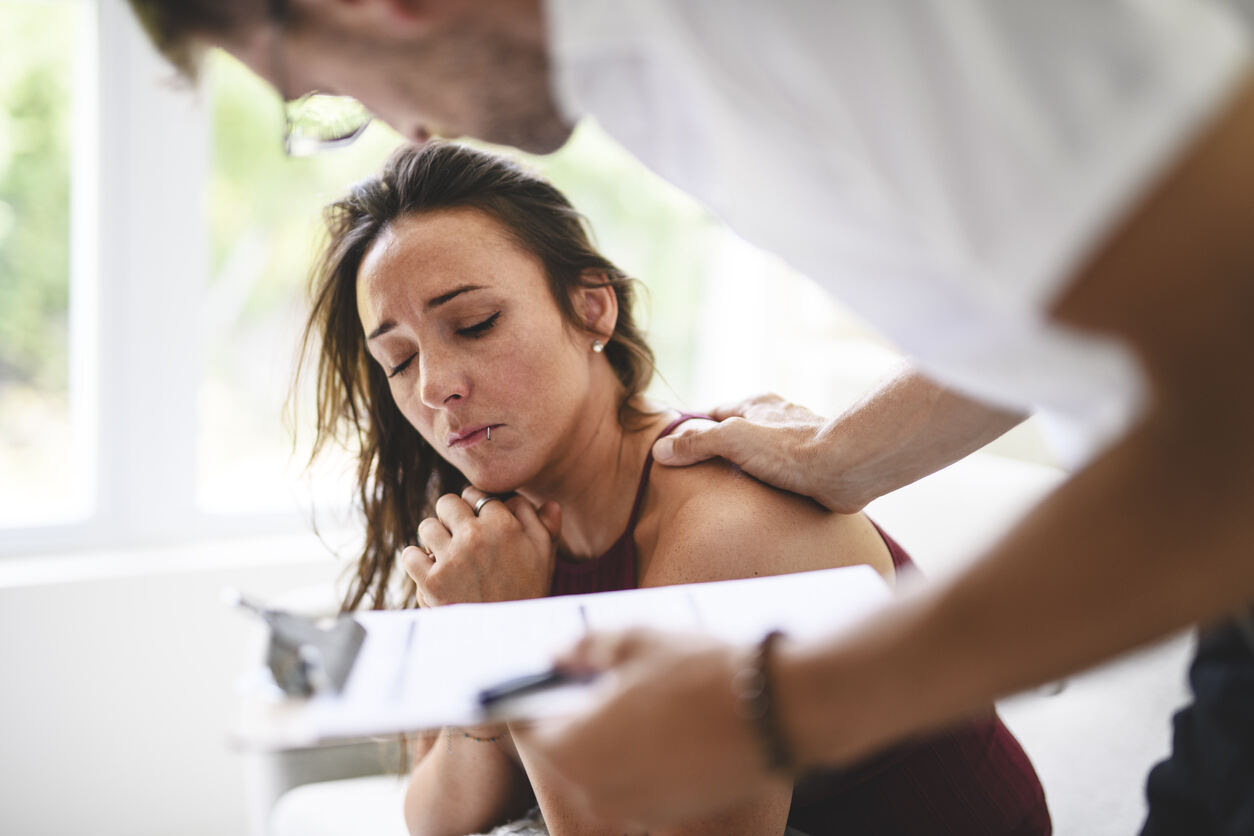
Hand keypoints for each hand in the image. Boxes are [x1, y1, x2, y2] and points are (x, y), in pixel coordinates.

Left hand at [402, 487, 561, 606]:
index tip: (479, 524)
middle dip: (452, 518)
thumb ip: (546, 526)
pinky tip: (431, 571)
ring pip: (427, 526)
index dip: (476, 508)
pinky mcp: (431, 581)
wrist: (508, 639)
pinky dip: (417, 561)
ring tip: (447, 557)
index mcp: (503, 524)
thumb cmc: (528, 593)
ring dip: (434, 539)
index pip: (476, 494)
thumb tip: (550, 503)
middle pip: (447, 503)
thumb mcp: (546, 557)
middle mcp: (475, 535)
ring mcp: (451, 558)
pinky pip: (410, 554)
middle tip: (461, 539)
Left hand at [513, 629, 787, 827]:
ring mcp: (634, 808)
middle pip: (563, 752)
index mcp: (574, 747)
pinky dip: (638, 758)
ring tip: (638, 698)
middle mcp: (595, 790)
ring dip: (607, 738)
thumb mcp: (636, 641)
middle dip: (571, 717)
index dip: (532, 696)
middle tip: (593, 680)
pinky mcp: (669, 813)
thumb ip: (585, 647)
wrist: (774, 711)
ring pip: (600, 770)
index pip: (527, 726)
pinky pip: (634, 784)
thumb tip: (556, 653)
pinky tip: (667, 724)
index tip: (544, 676)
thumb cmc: (700, 672)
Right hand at [652, 393, 858, 511]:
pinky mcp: (812, 468)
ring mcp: (796, 443)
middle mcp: (777, 419)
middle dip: (720, 452)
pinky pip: (782, 476)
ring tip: (727, 494)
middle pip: (738, 434)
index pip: (714, 413)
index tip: (677, 451)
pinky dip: (769, 486)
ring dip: (746, 471)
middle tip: (699, 477)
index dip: (695, 430)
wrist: (845, 468)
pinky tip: (762, 502)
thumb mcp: (731, 440)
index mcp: (757, 404)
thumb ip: (696, 443)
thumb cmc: (790, 449)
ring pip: (761, 455)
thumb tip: (661, 450)